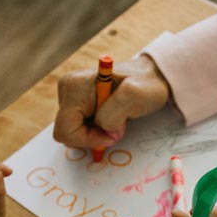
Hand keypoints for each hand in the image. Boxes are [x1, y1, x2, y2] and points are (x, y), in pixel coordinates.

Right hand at [53, 55, 170, 147]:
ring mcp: (69, 95)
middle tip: (115, 127)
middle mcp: (67, 87)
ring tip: (115, 119)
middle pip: (65, 132)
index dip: (89, 139)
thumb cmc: (146, 85)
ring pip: (71, 132)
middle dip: (91, 137)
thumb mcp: (135, 96)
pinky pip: (77, 128)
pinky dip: (93, 130)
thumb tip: (104, 131)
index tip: (113, 134)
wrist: (150, 78)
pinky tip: (108, 118)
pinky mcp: (74, 102)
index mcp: (75, 85)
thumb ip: (114, 114)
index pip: (67, 129)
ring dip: (94, 133)